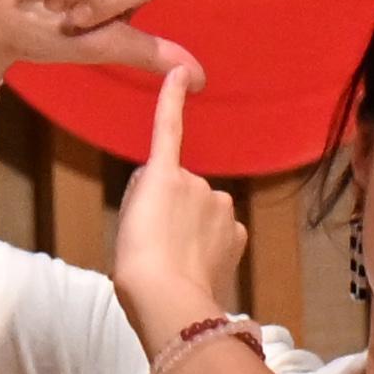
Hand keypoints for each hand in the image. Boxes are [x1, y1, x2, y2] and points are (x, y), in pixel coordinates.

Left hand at [109, 63, 248, 357]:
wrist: (166, 296)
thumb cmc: (172, 299)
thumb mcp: (194, 276)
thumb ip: (196, 252)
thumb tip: (191, 238)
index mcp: (228, 229)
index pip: (197, 221)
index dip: (179, 242)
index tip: (183, 263)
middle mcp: (219, 201)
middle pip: (177, 198)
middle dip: (161, 219)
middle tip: (154, 252)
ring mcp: (197, 186)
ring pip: (162, 185)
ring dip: (148, 208)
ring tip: (146, 240)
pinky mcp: (166, 173)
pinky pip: (169, 128)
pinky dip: (172, 98)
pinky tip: (179, 75)